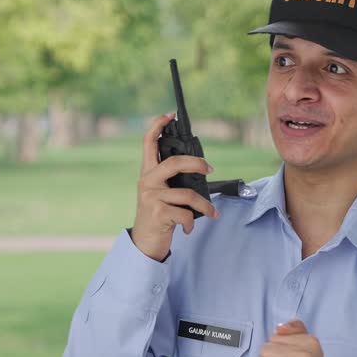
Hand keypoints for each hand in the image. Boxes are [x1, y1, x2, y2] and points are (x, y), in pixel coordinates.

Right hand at [130, 112, 218, 261]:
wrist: (144, 242)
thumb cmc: (158, 216)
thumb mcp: (161, 195)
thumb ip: (172, 181)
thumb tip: (200, 172)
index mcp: (148, 173)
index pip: (149, 143)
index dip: (158, 126)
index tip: (169, 114)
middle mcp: (146, 182)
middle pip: (174, 162)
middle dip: (196, 163)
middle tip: (209, 169)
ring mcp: (151, 197)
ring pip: (187, 194)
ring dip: (205, 205)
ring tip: (211, 212)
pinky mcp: (157, 214)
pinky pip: (185, 214)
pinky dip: (192, 223)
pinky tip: (189, 228)